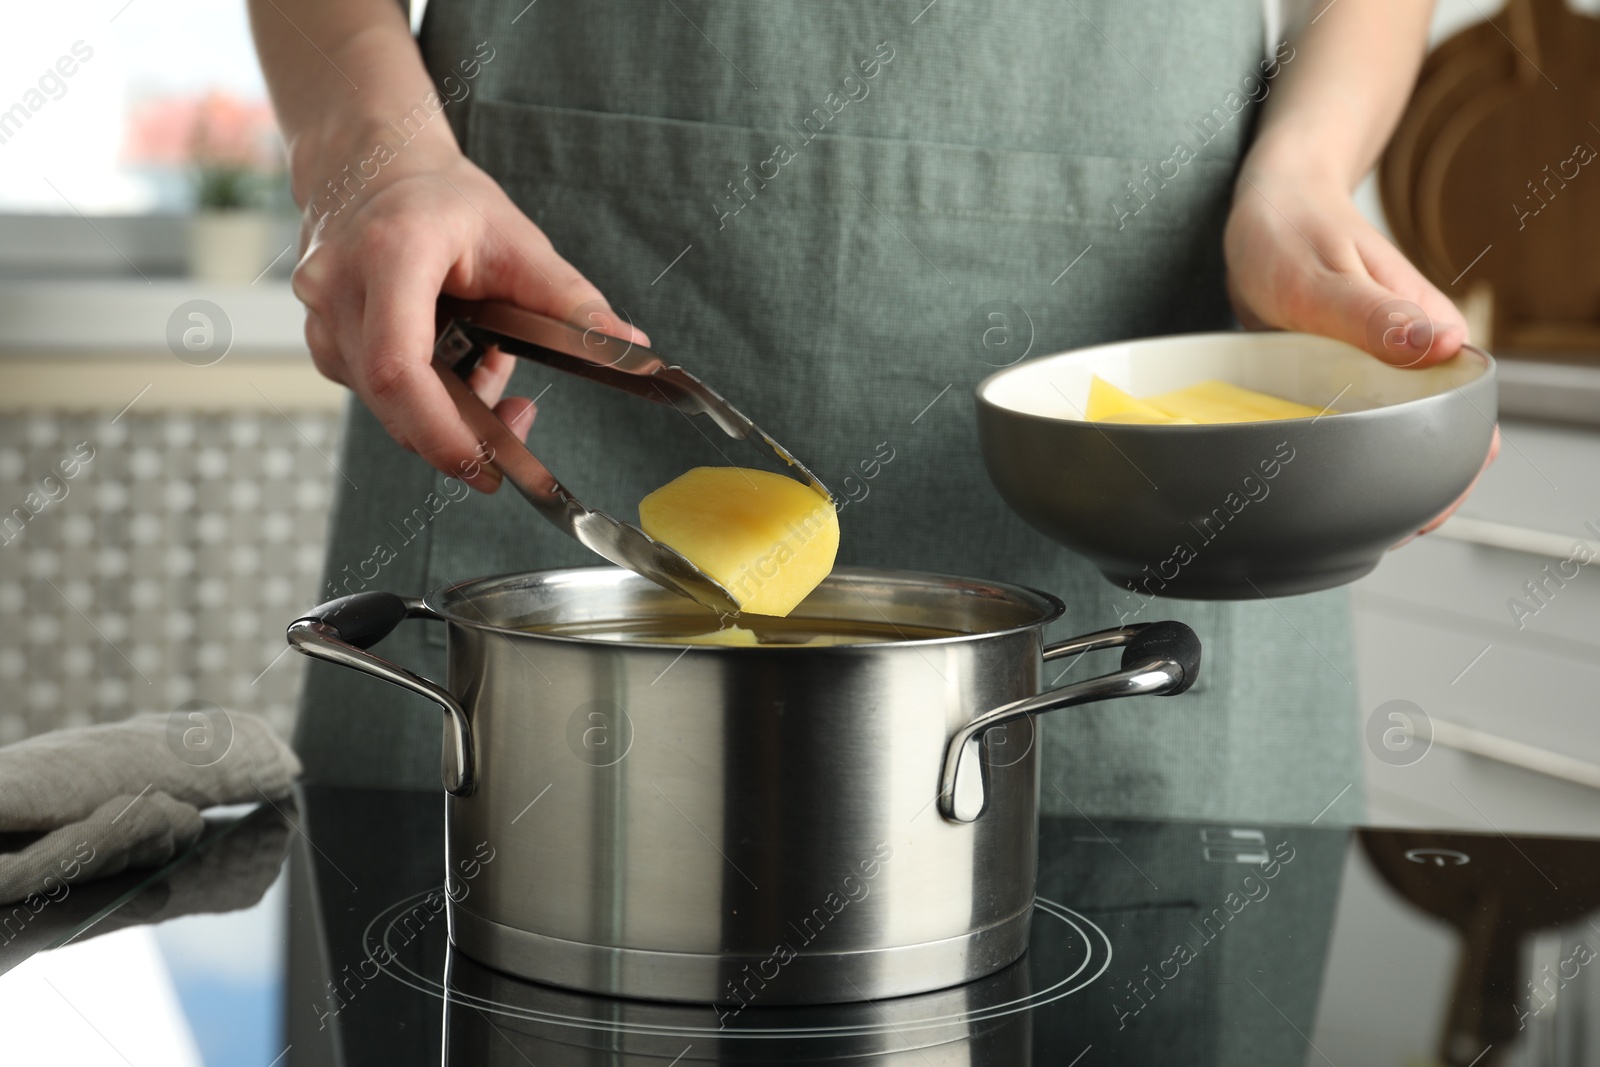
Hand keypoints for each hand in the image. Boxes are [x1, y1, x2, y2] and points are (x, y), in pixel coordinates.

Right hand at [289, 130, 645, 491]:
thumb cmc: (444, 202)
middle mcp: (339, 286)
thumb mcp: (519, 241)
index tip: (485, 461)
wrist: (373, 166)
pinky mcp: (322, 340)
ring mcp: (320, 316)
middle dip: (460, 431)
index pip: (398, 366)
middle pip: (393, 400)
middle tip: (520, 422)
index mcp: (391, 253)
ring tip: (490, 361)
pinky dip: (424, 394)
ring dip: (447, 408)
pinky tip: (455, 358)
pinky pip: (376, 394)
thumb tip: (629, 347)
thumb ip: (573, 302)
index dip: (439, 429)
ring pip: (387, 405)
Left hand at [1222, 169, 1497, 538]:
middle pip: (1438, 441)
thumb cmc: (1293, 231)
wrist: (1273, 201)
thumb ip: (1373, 315)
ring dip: (1378, 477)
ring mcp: (1384, 368)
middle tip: (1373, 532)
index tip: (1421, 518)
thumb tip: (1435, 345)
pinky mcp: (1352, 372)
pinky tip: (1316, 479)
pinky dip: (1345, 452)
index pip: (1470, 422)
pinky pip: (1358, 421)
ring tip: (1344, 521)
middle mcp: (1417, 358)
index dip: (1452, 477)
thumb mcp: (1321, 276)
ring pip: (1396, 437)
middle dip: (1417, 492)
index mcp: (1431, 338)